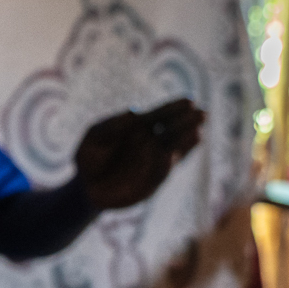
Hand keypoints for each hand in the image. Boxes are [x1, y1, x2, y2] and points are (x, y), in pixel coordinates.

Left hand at [74, 99, 204, 210]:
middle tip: (202, 114)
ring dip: (184, 143)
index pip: (161, 115)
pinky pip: (159, 173)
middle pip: (172, 131)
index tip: (189, 102)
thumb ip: (112, 126)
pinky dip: (163, 164)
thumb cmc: (90, 156)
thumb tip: (133, 112)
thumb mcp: (95, 137)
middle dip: (187, 123)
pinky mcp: (151, 183)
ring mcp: (153, 163)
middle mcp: (152, 143)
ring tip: (197, 133)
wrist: (86, 186)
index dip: (174, 108)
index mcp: (140, 127)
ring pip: (173, 151)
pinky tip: (170, 155)